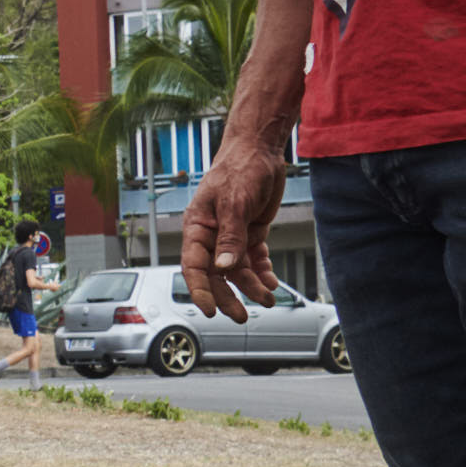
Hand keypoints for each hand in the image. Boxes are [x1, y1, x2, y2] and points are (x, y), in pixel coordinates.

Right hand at [184, 129, 291, 320]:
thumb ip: (230, 237)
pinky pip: (254, 259)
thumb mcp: (235, 203)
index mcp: (198, 228)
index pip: (194, 266)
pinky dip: (263, 271)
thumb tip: (224, 268)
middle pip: (216, 274)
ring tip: (268, 298)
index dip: (200, 290)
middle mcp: (212, 235)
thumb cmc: (240, 169)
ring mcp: (232, 235)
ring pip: (238, 270)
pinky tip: (271, 282)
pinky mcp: (250, 232)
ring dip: (252, 285)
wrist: (260, 150)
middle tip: (241, 316)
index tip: (209, 311)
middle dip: (229, 295)